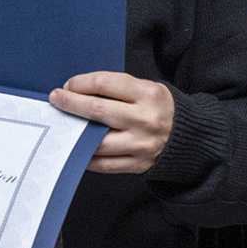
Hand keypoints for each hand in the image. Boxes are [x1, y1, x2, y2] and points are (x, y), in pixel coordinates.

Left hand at [50, 71, 174, 173]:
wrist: (191, 137)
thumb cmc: (160, 108)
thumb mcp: (147, 89)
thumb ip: (117, 89)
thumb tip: (78, 91)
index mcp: (148, 94)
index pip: (105, 83)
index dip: (81, 83)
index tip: (68, 85)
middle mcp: (145, 120)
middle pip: (97, 110)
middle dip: (70, 103)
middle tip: (56, 99)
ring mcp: (142, 144)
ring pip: (97, 140)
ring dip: (74, 132)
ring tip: (62, 125)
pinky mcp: (139, 164)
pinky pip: (104, 164)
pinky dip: (85, 156)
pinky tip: (75, 147)